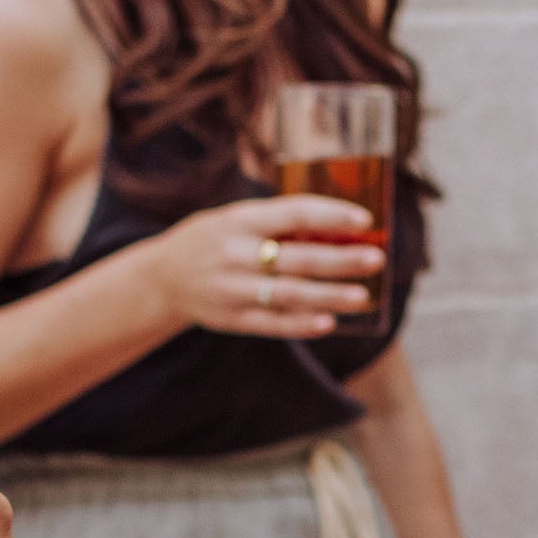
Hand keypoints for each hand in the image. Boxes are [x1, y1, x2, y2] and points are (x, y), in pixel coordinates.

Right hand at [155, 195, 385, 337]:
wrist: (162, 277)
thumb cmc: (214, 240)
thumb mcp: (236, 218)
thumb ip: (278, 222)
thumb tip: (340, 228)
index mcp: (241, 220)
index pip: (293, 213)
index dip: (330, 216)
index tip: (364, 220)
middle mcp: (236, 253)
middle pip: (297, 258)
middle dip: (341, 260)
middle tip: (376, 259)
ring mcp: (233, 288)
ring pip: (288, 294)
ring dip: (329, 296)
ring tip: (362, 297)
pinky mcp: (231, 318)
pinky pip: (271, 323)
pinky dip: (301, 324)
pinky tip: (328, 322)